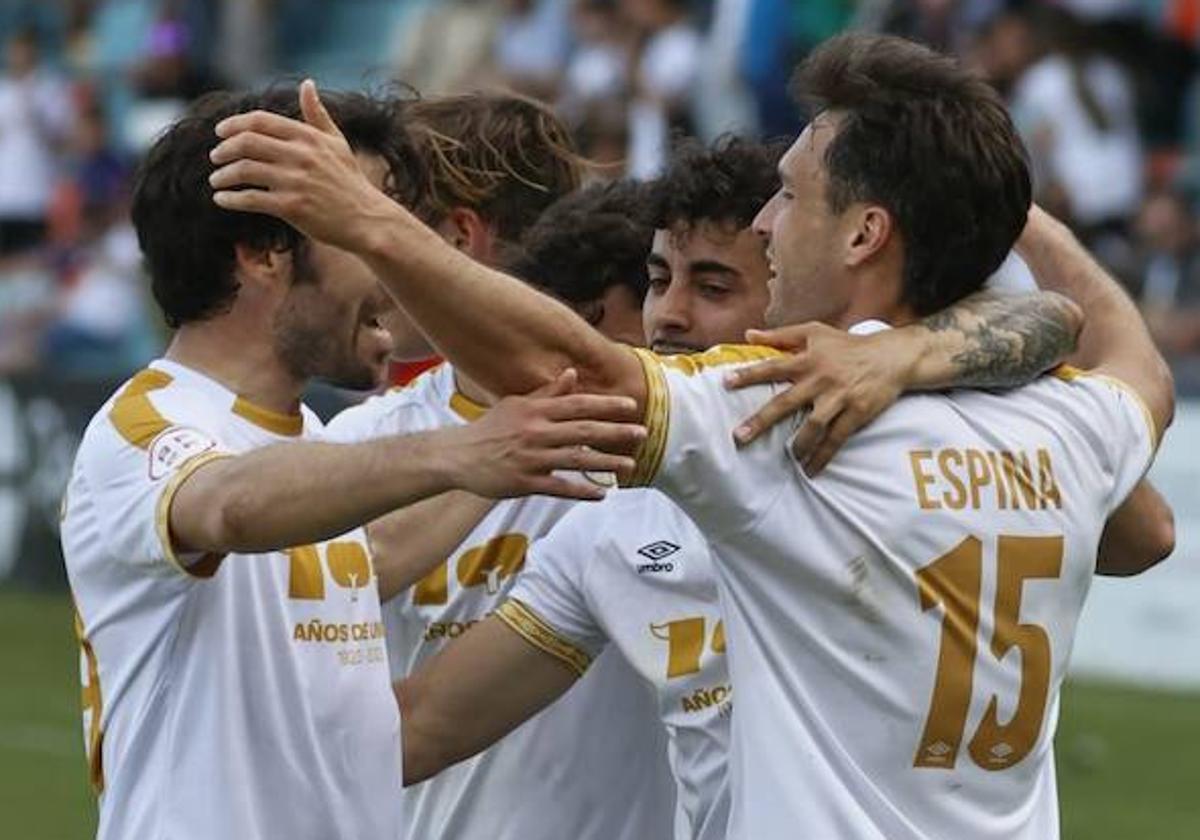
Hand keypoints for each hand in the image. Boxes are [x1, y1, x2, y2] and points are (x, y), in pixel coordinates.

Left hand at [208, 79, 406, 252]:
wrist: (367, 219)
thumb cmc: (350, 181)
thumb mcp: (337, 143)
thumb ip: (317, 114)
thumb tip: (307, 84)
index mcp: (308, 137)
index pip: (260, 121)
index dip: (234, 124)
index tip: (220, 132)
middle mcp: (300, 155)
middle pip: (246, 143)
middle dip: (223, 149)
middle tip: (215, 157)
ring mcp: (296, 181)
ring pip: (244, 170)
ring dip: (223, 175)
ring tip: (216, 181)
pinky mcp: (292, 207)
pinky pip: (250, 199)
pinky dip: (231, 199)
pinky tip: (222, 200)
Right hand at [444, 370, 644, 500]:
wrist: (458, 456)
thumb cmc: (490, 428)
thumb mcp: (517, 404)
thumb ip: (548, 393)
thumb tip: (573, 373)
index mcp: (535, 410)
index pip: (577, 404)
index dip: (606, 405)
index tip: (631, 406)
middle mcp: (535, 432)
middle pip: (583, 430)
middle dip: (615, 431)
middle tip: (642, 432)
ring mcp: (531, 458)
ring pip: (575, 459)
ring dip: (606, 462)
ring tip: (631, 464)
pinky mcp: (525, 482)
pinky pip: (559, 487)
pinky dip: (581, 491)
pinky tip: (601, 494)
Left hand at [723, 323, 918, 474]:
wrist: (891, 357)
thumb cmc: (847, 345)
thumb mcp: (815, 332)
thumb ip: (781, 335)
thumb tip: (748, 335)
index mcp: (808, 359)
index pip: (773, 367)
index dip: (750, 374)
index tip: (726, 383)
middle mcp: (821, 379)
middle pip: (787, 402)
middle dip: (762, 420)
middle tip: (740, 437)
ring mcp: (839, 398)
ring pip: (814, 426)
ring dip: (797, 445)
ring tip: (786, 459)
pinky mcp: (857, 413)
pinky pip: (837, 439)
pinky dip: (823, 455)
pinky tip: (811, 469)